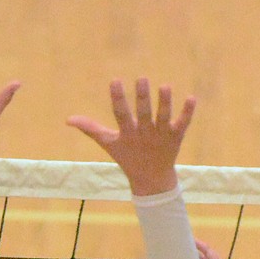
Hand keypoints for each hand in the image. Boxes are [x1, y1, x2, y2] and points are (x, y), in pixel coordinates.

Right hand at [68, 78, 194, 196]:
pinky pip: (183, 123)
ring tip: (165, 86)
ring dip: (165, 103)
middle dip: (143, 98)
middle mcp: (145, 134)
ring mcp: (161, 135)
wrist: (152, 179)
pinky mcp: (176, 136)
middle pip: (144, 114)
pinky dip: (188, 112)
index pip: (121, 114)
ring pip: (164, 117)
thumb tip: (68, 119)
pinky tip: (192, 98)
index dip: (118, 98)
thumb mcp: (108, 143)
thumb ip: (90, 129)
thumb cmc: (127, 157)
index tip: (115, 81)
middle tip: (142, 79)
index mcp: (128, 134)